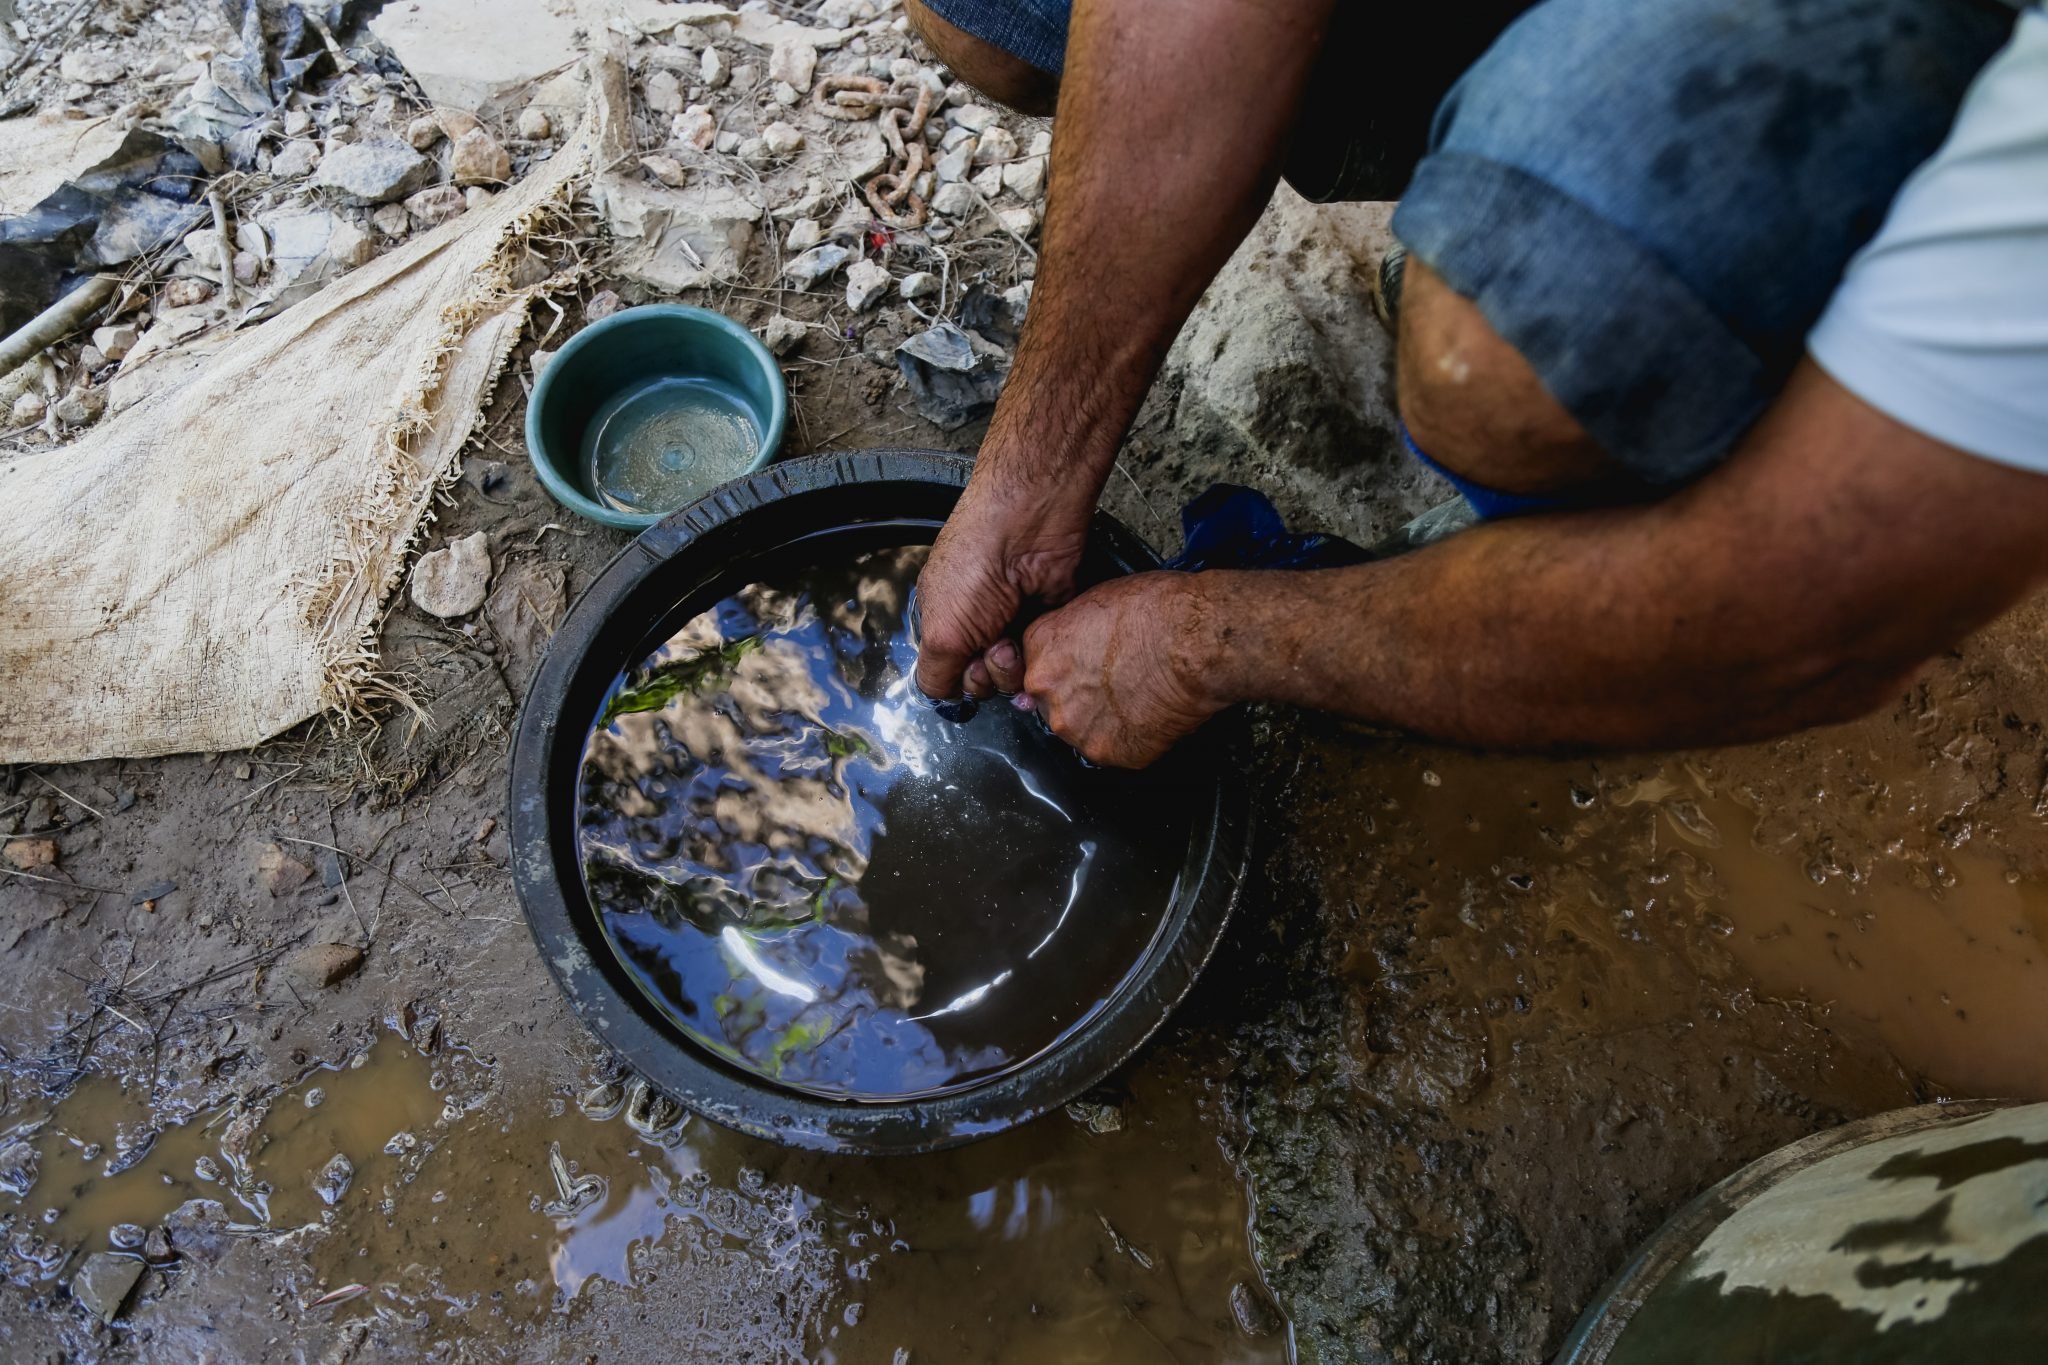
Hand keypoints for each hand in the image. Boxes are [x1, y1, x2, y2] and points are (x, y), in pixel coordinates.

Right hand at [914, 474, 1091, 700]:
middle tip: (994, 644)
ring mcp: (1014, 621)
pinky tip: (1037, 632)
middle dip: (989, 674)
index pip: (950, 676)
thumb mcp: (940, 632)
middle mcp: (977, 624)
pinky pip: (1048, 655)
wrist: (1027, 528)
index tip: (967, 664)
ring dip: (1015, 665)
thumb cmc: (974, 568)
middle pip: (985, 682)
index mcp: (943, 622)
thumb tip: (941, 697)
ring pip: (1017, 675)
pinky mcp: (1047, 618)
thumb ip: (935, 675)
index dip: (960, 680)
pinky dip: (1044, 651)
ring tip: (1014, 637)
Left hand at [1021, 571, 1228, 767]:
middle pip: (1054, 703)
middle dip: (1080, 697)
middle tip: (1114, 683)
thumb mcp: (1096, 600)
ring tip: (1136, 696)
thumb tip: (1075, 644)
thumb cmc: (1157, 612)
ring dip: (1103, 721)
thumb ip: (1071, 631)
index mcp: (1041, 649)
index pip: (1037, 667)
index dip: (1066, 668)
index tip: (1084, 668)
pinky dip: (1132, 738)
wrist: (1193, 643)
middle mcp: (1048, 693)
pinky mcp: (1110, 752)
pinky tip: (1150, 713)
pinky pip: (1116, 749)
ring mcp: (1077, 728)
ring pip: (1082, 730)